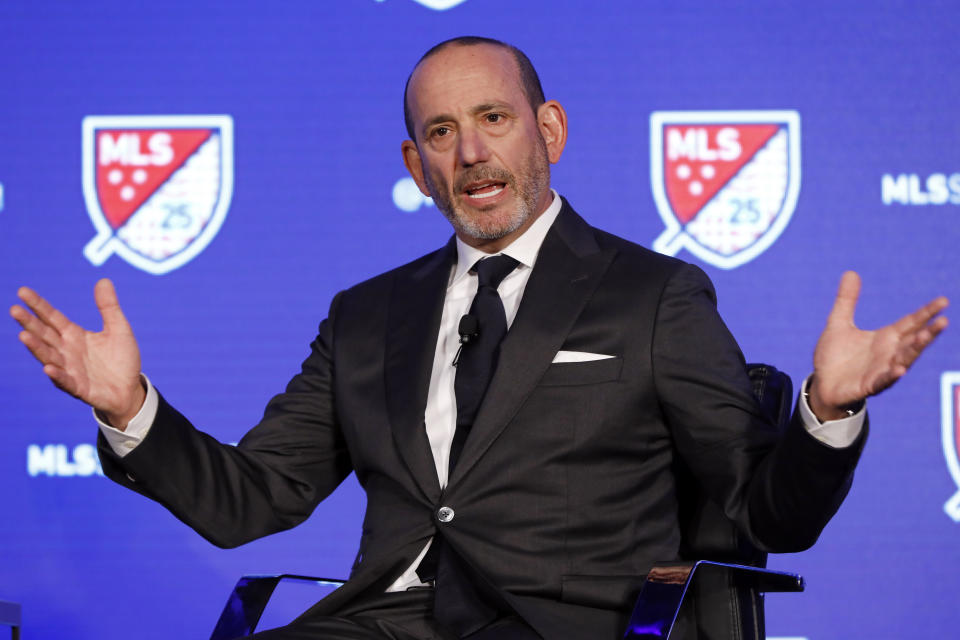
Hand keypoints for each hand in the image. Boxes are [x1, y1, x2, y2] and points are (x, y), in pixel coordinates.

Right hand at [10, 278, 143, 428]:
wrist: (130, 389)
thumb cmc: (121, 359)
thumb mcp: (119, 329)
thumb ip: (109, 307)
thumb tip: (103, 280)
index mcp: (74, 335)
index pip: (52, 317)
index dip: (38, 305)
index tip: (22, 291)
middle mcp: (67, 351)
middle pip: (45, 335)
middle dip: (29, 323)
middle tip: (14, 310)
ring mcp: (70, 370)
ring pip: (49, 357)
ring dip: (36, 348)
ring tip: (23, 336)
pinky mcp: (79, 388)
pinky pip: (66, 381)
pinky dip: (57, 375)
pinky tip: (49, 368)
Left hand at [810, 271, 948, 420]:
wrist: (822, 384)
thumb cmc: (834, 357)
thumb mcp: (838, 323)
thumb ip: (847, 300)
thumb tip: (850, 272)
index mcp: (885, 338)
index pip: (910, 323)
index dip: (926, 313)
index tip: (943, 301)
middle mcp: (888, 353)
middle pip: (913, 341)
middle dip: (928, 332)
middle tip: (944, 321)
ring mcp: (881, 370)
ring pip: (903, 360)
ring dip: (913, 350)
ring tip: (923, 338)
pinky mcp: (868, 385)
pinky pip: (882, 381)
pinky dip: (890, 376)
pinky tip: (899, 369)